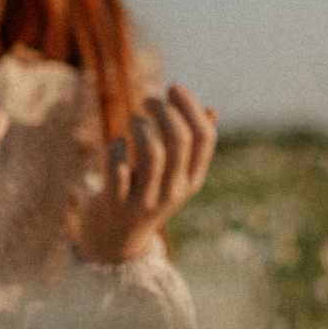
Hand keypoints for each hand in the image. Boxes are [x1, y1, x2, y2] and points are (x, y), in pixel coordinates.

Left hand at [73, 86, 217, 261]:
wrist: (114, 240)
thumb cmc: (146, 195)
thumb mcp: (174, 175)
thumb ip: (191, 147)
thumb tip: (213, 111)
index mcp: (192, 180)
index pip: (205, 138)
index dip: (191, 106)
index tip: (173, 88)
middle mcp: (173, 191)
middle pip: (179, 139)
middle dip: (163, 109)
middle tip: (148, 99)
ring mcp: (145, 199)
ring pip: (151, 151)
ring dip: (141, 125)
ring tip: (132, 120)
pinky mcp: (116, 203)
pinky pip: (117, 168)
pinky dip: (116, 147)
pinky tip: (117, 144)